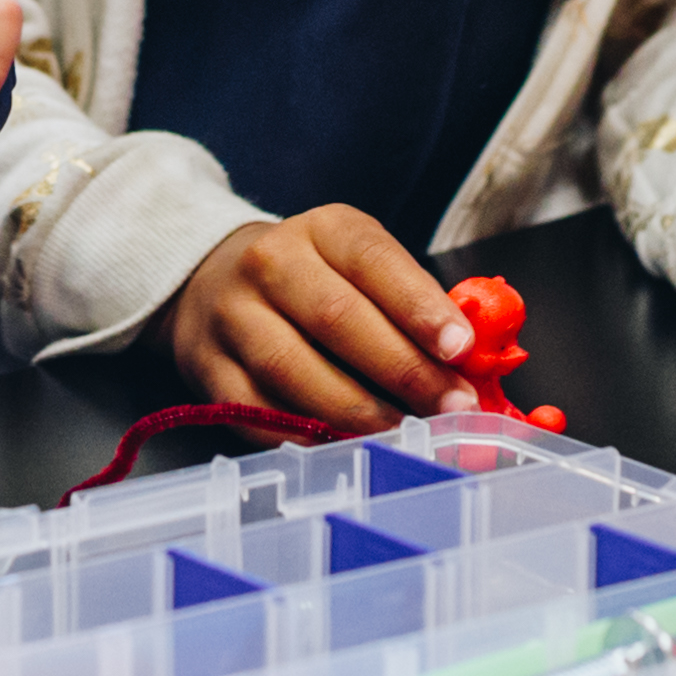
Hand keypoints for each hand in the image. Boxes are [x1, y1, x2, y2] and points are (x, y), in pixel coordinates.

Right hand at [165, 206, 468, 430]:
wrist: (215, 280)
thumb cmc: (313, 279)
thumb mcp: (360, 264)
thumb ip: (409, 302)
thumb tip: (467, 359)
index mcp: (321, 229)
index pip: (373, 259)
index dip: (419, 306)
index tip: (461, 347)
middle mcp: (270, 264)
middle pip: (336, 317)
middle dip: (402, 368)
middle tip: (450, 405)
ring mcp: (231, 316)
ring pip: (291, 367)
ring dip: (355, 409)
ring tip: (403, 432)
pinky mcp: (207, 368)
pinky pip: (255, 409)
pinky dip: (303, 433)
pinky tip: (343, 446)